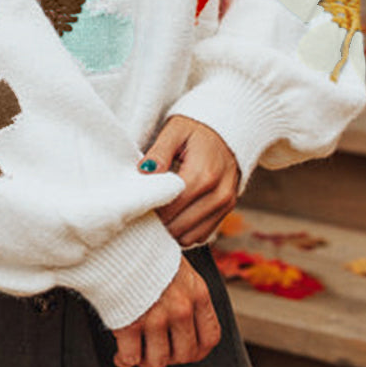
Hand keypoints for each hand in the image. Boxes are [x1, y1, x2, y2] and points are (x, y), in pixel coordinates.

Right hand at [111, 258, 220, 366]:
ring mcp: (156, 318)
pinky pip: (131, 357)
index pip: (210, 338)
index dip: (196, 351)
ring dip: (146, 358)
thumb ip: (187, 293)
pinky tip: (120, 351)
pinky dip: (124, 358)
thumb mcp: (179, 266)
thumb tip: (186, 321)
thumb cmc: (145, 249)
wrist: (117, 237)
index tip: (184, 350)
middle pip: (184, 354)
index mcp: (197, 293)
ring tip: (137, 349)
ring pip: (158, 361)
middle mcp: (182, 308)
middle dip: (169, 356)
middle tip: (156, 348)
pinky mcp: (129, 323)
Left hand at [140, 115, 239, 246]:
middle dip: (158, 223)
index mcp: (204, 174)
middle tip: (142, 211)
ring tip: (157, 214)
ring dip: (171, 230)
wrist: (229, 131)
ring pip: (190, 236)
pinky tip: (173, 216)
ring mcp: (226, 204)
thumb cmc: (197, 130)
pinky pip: (201, 235)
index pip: (171, 207)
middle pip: (180, 226)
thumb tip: (144, 171)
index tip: (136, 204)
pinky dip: (184, 231)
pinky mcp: (227, 211)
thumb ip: (159, 152)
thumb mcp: (175, 130)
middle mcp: (219, 194)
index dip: (150, 210)